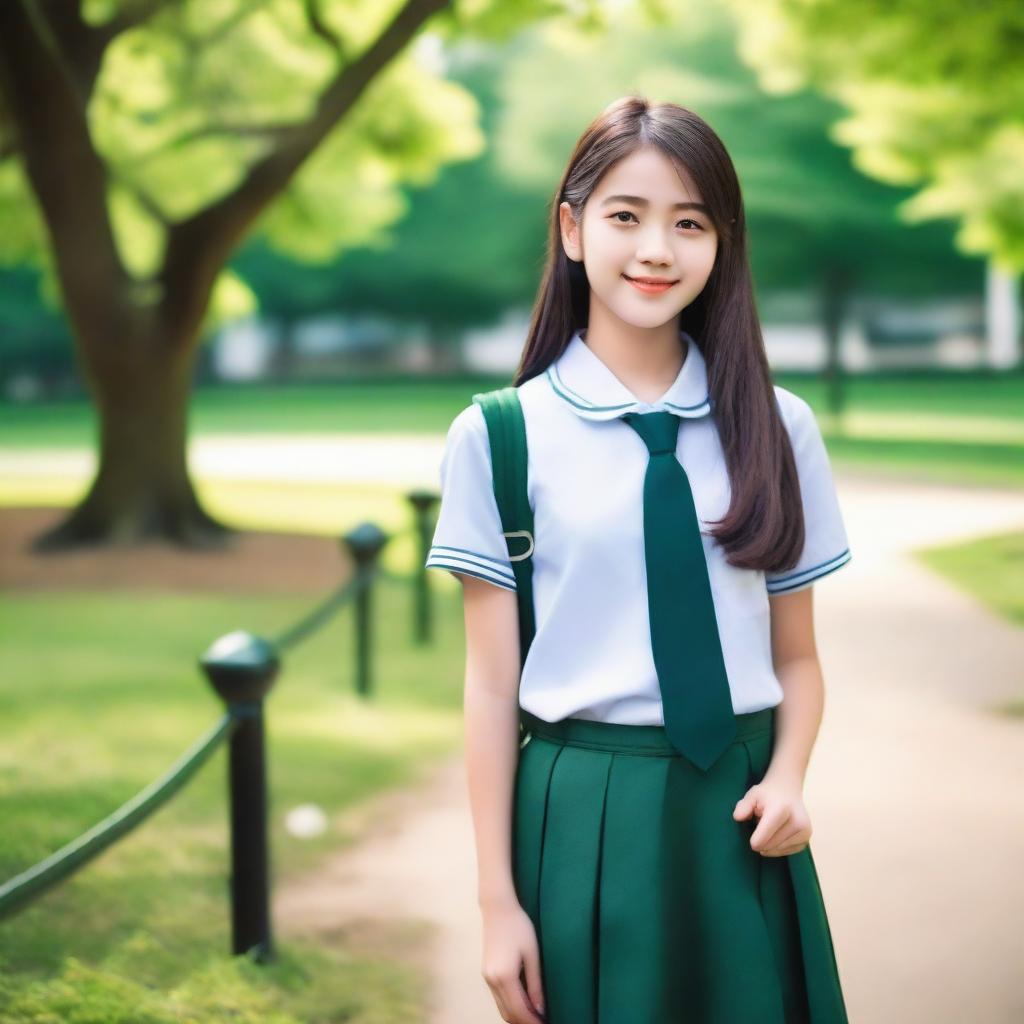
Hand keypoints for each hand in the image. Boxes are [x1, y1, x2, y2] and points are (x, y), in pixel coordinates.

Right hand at [480, 897, 546, 1021]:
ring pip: (502, 1008)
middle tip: (543, 1022)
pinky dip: (511, 1006)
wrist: (498, 909)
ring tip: (536, 1016)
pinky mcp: (486, 973)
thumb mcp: (532, 954)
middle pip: (509, 1014)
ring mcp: (487, 978)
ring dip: (517, 1016)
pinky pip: (499, 998)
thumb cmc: (519, 927)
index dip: (533, 1022)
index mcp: (505, 976)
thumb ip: (535, 984)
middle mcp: (493, 981)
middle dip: (525, 1022)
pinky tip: (524, 1003)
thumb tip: (540, 1010)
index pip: (520, 1010)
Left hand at [732, 771, 811, 856]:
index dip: (754, 841)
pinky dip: (778, 847)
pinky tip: (776, 835)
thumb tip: (738, 817)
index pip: (764, 838)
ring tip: (771, 827)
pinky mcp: (807, 838)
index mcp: (781, 810)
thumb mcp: (752, 795)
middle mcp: (797, 821)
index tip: (751, 836)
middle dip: (762, 840)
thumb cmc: (766, 795)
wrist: (787, 790)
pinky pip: (787, 852)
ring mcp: (804, 831)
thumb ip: (743, 806)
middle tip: (762, 824)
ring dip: (770, 844)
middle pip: (770, 846)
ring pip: (778, 850)